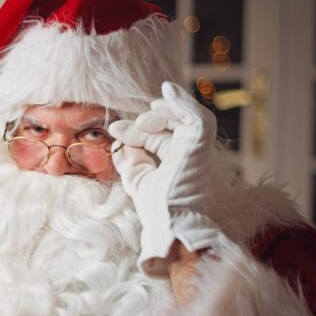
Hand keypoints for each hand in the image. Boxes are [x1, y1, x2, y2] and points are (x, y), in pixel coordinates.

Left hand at [108, 81, 221, 276]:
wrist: (168, 223)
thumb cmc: (156, 207)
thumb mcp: (137, 177)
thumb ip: (131, 157)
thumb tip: (120, 139)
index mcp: (176, 160)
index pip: (157, 136)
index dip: (136, 130)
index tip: (115, 130)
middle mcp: (189, 153)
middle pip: (168, 125)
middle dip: (145, 121)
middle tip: (120, 127)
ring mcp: (197, 149)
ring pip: (184, 116)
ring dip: (161, 113)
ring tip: (143, 118)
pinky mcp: (201, 146)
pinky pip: (197, 117)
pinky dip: (183, 102)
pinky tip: (166, 92)